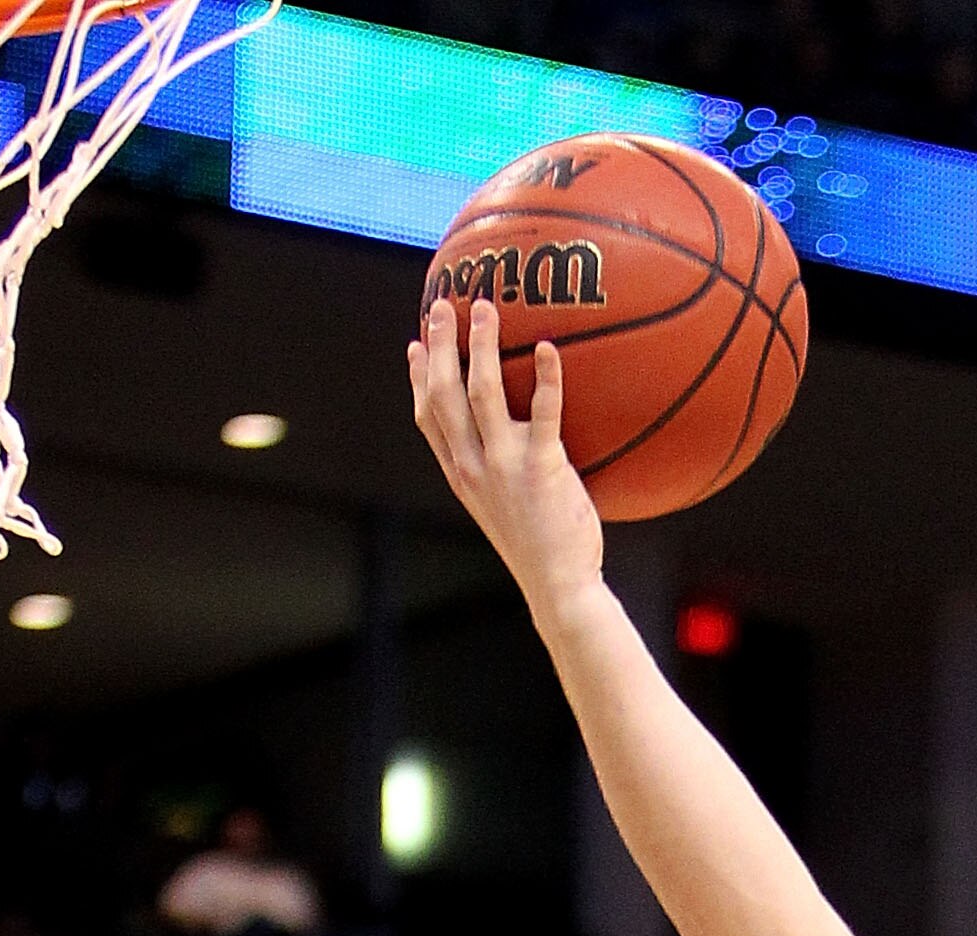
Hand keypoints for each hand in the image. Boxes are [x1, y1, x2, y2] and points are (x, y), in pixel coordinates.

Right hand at [407, 298, 604, 626]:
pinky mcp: (542, 469)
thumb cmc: (539, 549)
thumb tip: (506, 443)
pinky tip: (548, 348)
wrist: (560, 588)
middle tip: (442, 307)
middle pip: (444, 394)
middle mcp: (474, 467)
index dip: (419, 379)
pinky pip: (545, 412)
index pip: (427, 419)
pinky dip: (546, 377)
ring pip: (482, 392)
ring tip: (485, 308)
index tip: (417, 345)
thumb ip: (494, 475)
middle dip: (441, 346)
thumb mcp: (502, 511)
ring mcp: (505, 467)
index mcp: (461, 476)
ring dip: (480, 345)